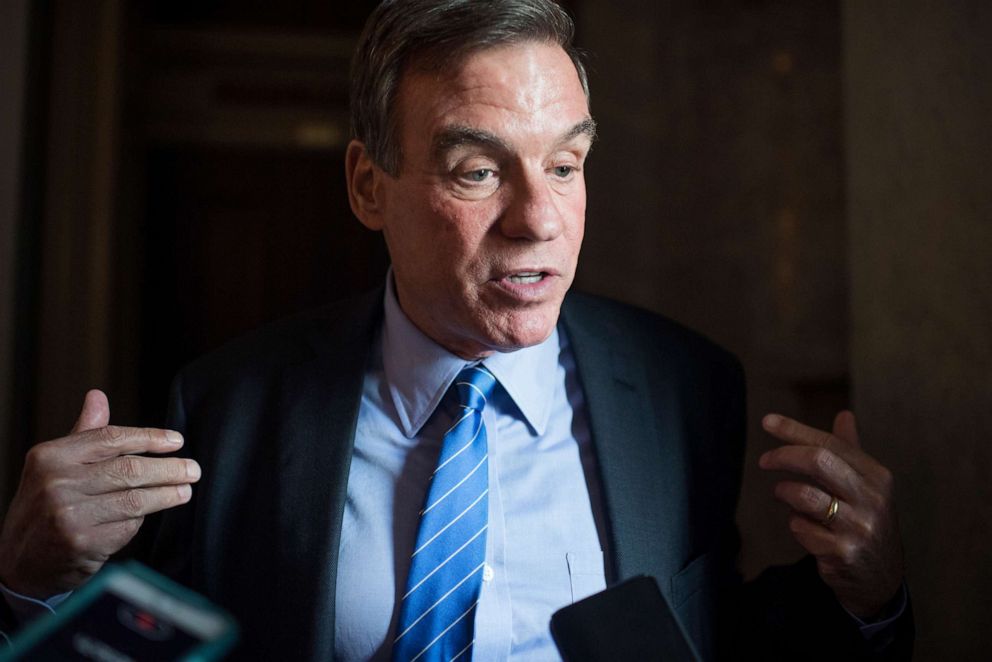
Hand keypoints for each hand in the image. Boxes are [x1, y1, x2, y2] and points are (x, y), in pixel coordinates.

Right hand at [0, 390, 199, 597]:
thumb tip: (98, 396)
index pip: (111, 438)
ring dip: (167, 494)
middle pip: (130, 469)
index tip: (177, 441)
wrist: (18, 562)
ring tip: (185, 491)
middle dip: (169, 469)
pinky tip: (148, 516)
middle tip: (193, 470)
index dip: (150, 438)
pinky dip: (141, 521)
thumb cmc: (44, 506)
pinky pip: (127, 527)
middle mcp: (57, 483)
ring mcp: (68, 514)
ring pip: (135, 499)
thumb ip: (83, 434)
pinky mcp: (82, 543)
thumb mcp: (54, 466)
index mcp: (50, 456)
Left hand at [759, 411, 903, 619]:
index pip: (831, 443)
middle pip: (818, 461)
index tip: (767, 421)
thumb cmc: (866, 520)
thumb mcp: (867, 486)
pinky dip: (794, 524)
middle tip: (764, 460)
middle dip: (784, 456)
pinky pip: (800, 528)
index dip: (795, 430)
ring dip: (785, 492)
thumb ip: (851, 451)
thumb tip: (844, 414)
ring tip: (784, 494)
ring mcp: (858, 527)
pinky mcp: (841, 553)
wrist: (881, 577)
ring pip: (804, 495)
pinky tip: (804, 527)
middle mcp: (871, 499)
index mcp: (877, 476)